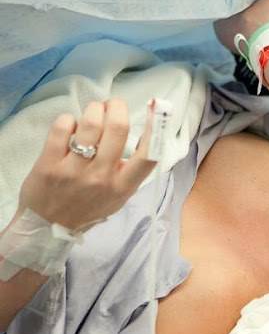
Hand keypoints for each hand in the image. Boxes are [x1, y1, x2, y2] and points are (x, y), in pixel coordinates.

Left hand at [17, 99, 156, 231]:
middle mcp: (101, 177)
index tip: (154, 110)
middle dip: (116, 107)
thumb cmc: (87, 209)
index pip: (148, 155)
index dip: (155, 128)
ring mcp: (74, 171)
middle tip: (112, 105)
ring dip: (93, 109)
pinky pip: (61, 128)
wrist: (47, 228)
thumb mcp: (118, 198)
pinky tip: (69, 125)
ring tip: (92, 111)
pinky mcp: (49, 164)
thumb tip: (143, 139)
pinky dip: (68, 120)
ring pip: (90, 124)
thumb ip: (129, 173)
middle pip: (118, 128)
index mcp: (123, 186)